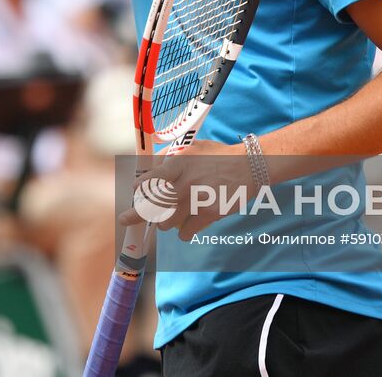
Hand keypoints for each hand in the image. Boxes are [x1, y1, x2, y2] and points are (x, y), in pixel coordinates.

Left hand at [117, 139, 254, 240]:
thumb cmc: (217, 156)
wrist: (249, 166)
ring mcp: (198, 199)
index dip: (139, 188)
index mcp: (179, 163)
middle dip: (140, 213)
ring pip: (166, 223)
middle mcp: (186, 181)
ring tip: (171, 216)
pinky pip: (185, 232)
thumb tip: (147, 168)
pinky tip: (187, 225)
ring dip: (165, 222)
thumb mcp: (191, 147)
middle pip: (153, 206)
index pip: (150, 180)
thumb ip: (167, 156)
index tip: (134, 192)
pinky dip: (183, 232)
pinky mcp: (210, 214)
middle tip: (132, 217)